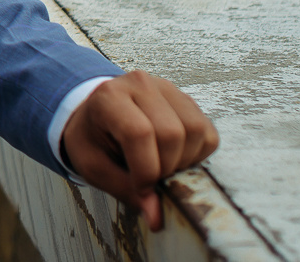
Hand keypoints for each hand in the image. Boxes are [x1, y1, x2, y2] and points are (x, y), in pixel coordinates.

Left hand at [60, 70, 218, 231]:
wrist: (96, 115)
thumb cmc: (92, 141)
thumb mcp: (93, 167)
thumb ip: (123, 190)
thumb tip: (156, 216)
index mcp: (109, 97)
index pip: (139, 133)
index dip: (145, 170)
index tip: (140, 188)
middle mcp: (140, 85)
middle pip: (172, 134)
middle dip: (165, 168)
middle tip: (149, 177)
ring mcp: (167, 89)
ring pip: (196, 131)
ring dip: (184, 161)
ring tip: (161, 166)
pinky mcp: (186, 100)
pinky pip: (207, 133)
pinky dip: (197, 154)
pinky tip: (174, 156)